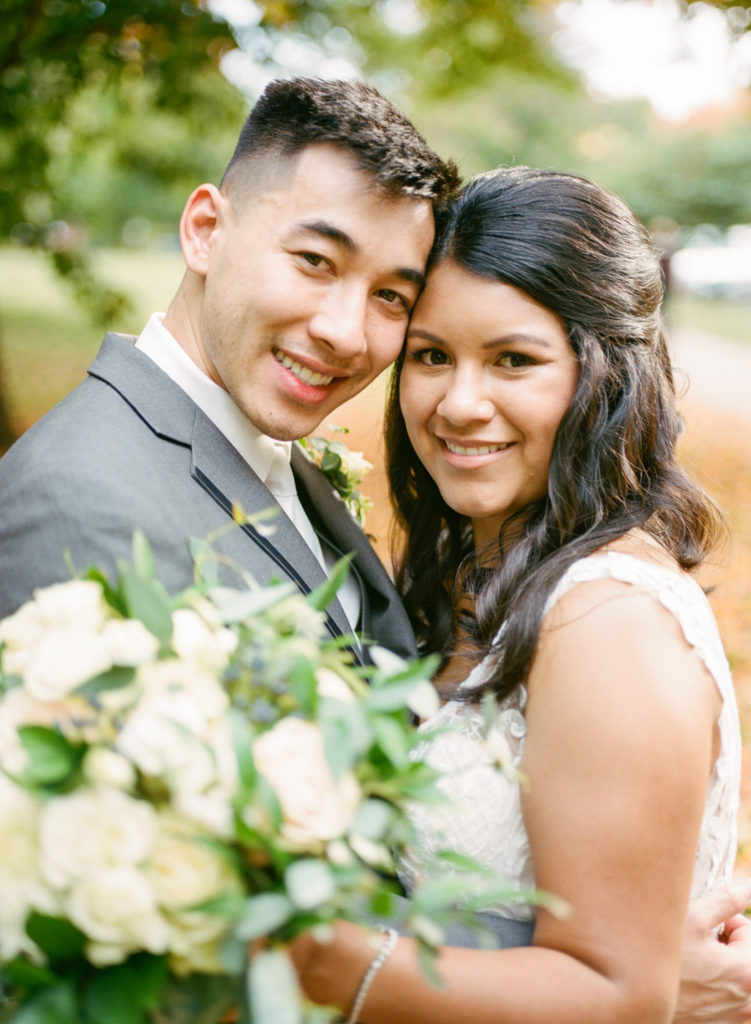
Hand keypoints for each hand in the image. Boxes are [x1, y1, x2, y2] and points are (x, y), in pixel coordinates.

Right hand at [674, 880, 750, 1022]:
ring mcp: (732, 1017)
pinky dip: (708, 986)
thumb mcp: (693, 919)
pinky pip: (721, 998)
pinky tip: (686, 981)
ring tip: (689, 961)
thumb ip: (726, 901)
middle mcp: (746, 1001)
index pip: (747, 930)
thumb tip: (748, 886)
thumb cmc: (663, 958)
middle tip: (692, 941)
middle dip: (721, 943)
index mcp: (747, 972)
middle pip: (742, 956)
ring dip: (715, 965)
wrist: (635, 1000)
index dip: (723, 919)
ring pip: (732, 977)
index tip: (700, 922)